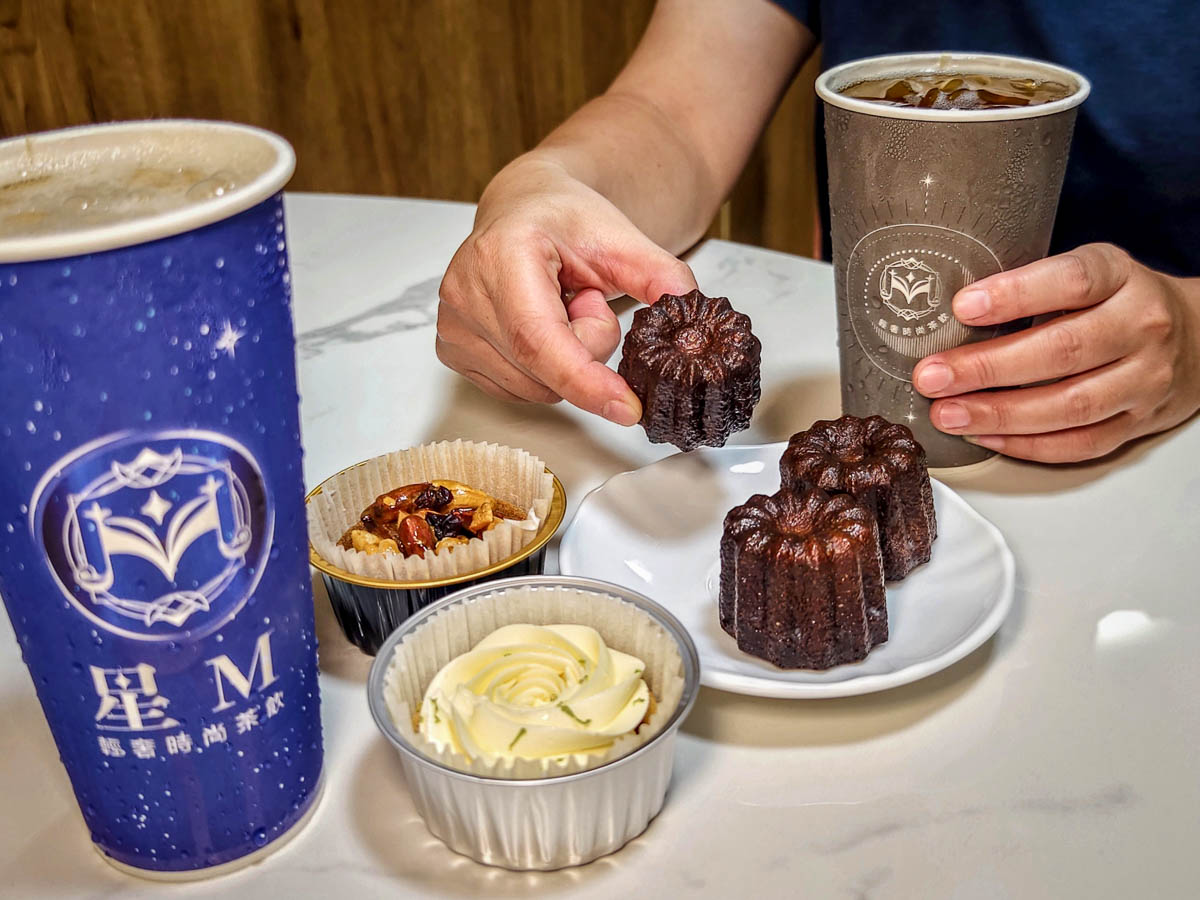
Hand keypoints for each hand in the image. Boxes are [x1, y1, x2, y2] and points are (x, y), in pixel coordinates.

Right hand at [436, 157, 696, 424]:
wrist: (525, 210)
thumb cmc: (564, 220)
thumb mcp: (622, 238)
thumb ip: (661, 275)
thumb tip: (690, 312)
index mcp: (502, 254)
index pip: (540, 338)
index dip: (584, 380)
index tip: (625, 406)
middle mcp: (465, 291)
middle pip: (543, 370)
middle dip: (586, 351)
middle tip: (587, 301)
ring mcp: (453, 325)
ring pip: (533, 388)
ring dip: (565, 360)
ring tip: (562, 308)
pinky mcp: (452, 350)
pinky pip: (517, 390)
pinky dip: (542, 369)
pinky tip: (541, 326)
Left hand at [912, 243, 1199, 461]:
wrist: (1197, 337)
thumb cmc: (1117, 301)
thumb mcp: (1089, 272)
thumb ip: (1033, 286)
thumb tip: (948, 314)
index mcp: (1121, 278)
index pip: (1072, 281)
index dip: (1016, 295)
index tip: (962, 306)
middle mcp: (1140, 327)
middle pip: (1062, 351)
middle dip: (987, 368)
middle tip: (932, 376)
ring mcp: (1144, 380)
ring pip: (1070, 405)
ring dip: (999, 414)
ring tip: (947, 414)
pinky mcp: (1138, 423)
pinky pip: (1080, 443)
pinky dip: (1027, 445)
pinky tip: (985, 437)